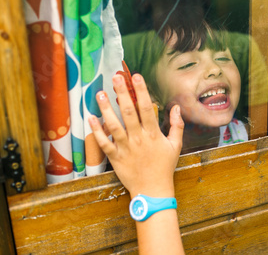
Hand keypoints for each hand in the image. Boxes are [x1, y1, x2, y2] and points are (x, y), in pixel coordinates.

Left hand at [89, 73, 183, 197]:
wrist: (152, 190)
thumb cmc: (164, 167)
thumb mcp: (176, 145)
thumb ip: (177, 125)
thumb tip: (176, 107)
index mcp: (153, 134)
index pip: (146, 108)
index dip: (141, 91)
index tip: (136, 77)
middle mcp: (138, 138)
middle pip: (129, 112)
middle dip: (122, 93)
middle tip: (116, 77)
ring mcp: (125, 148)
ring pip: (114, 125)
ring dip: (106, 109)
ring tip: (100, 93)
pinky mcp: (115, 158)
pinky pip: (103, 143)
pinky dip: (96, 131)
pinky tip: (91, 118)